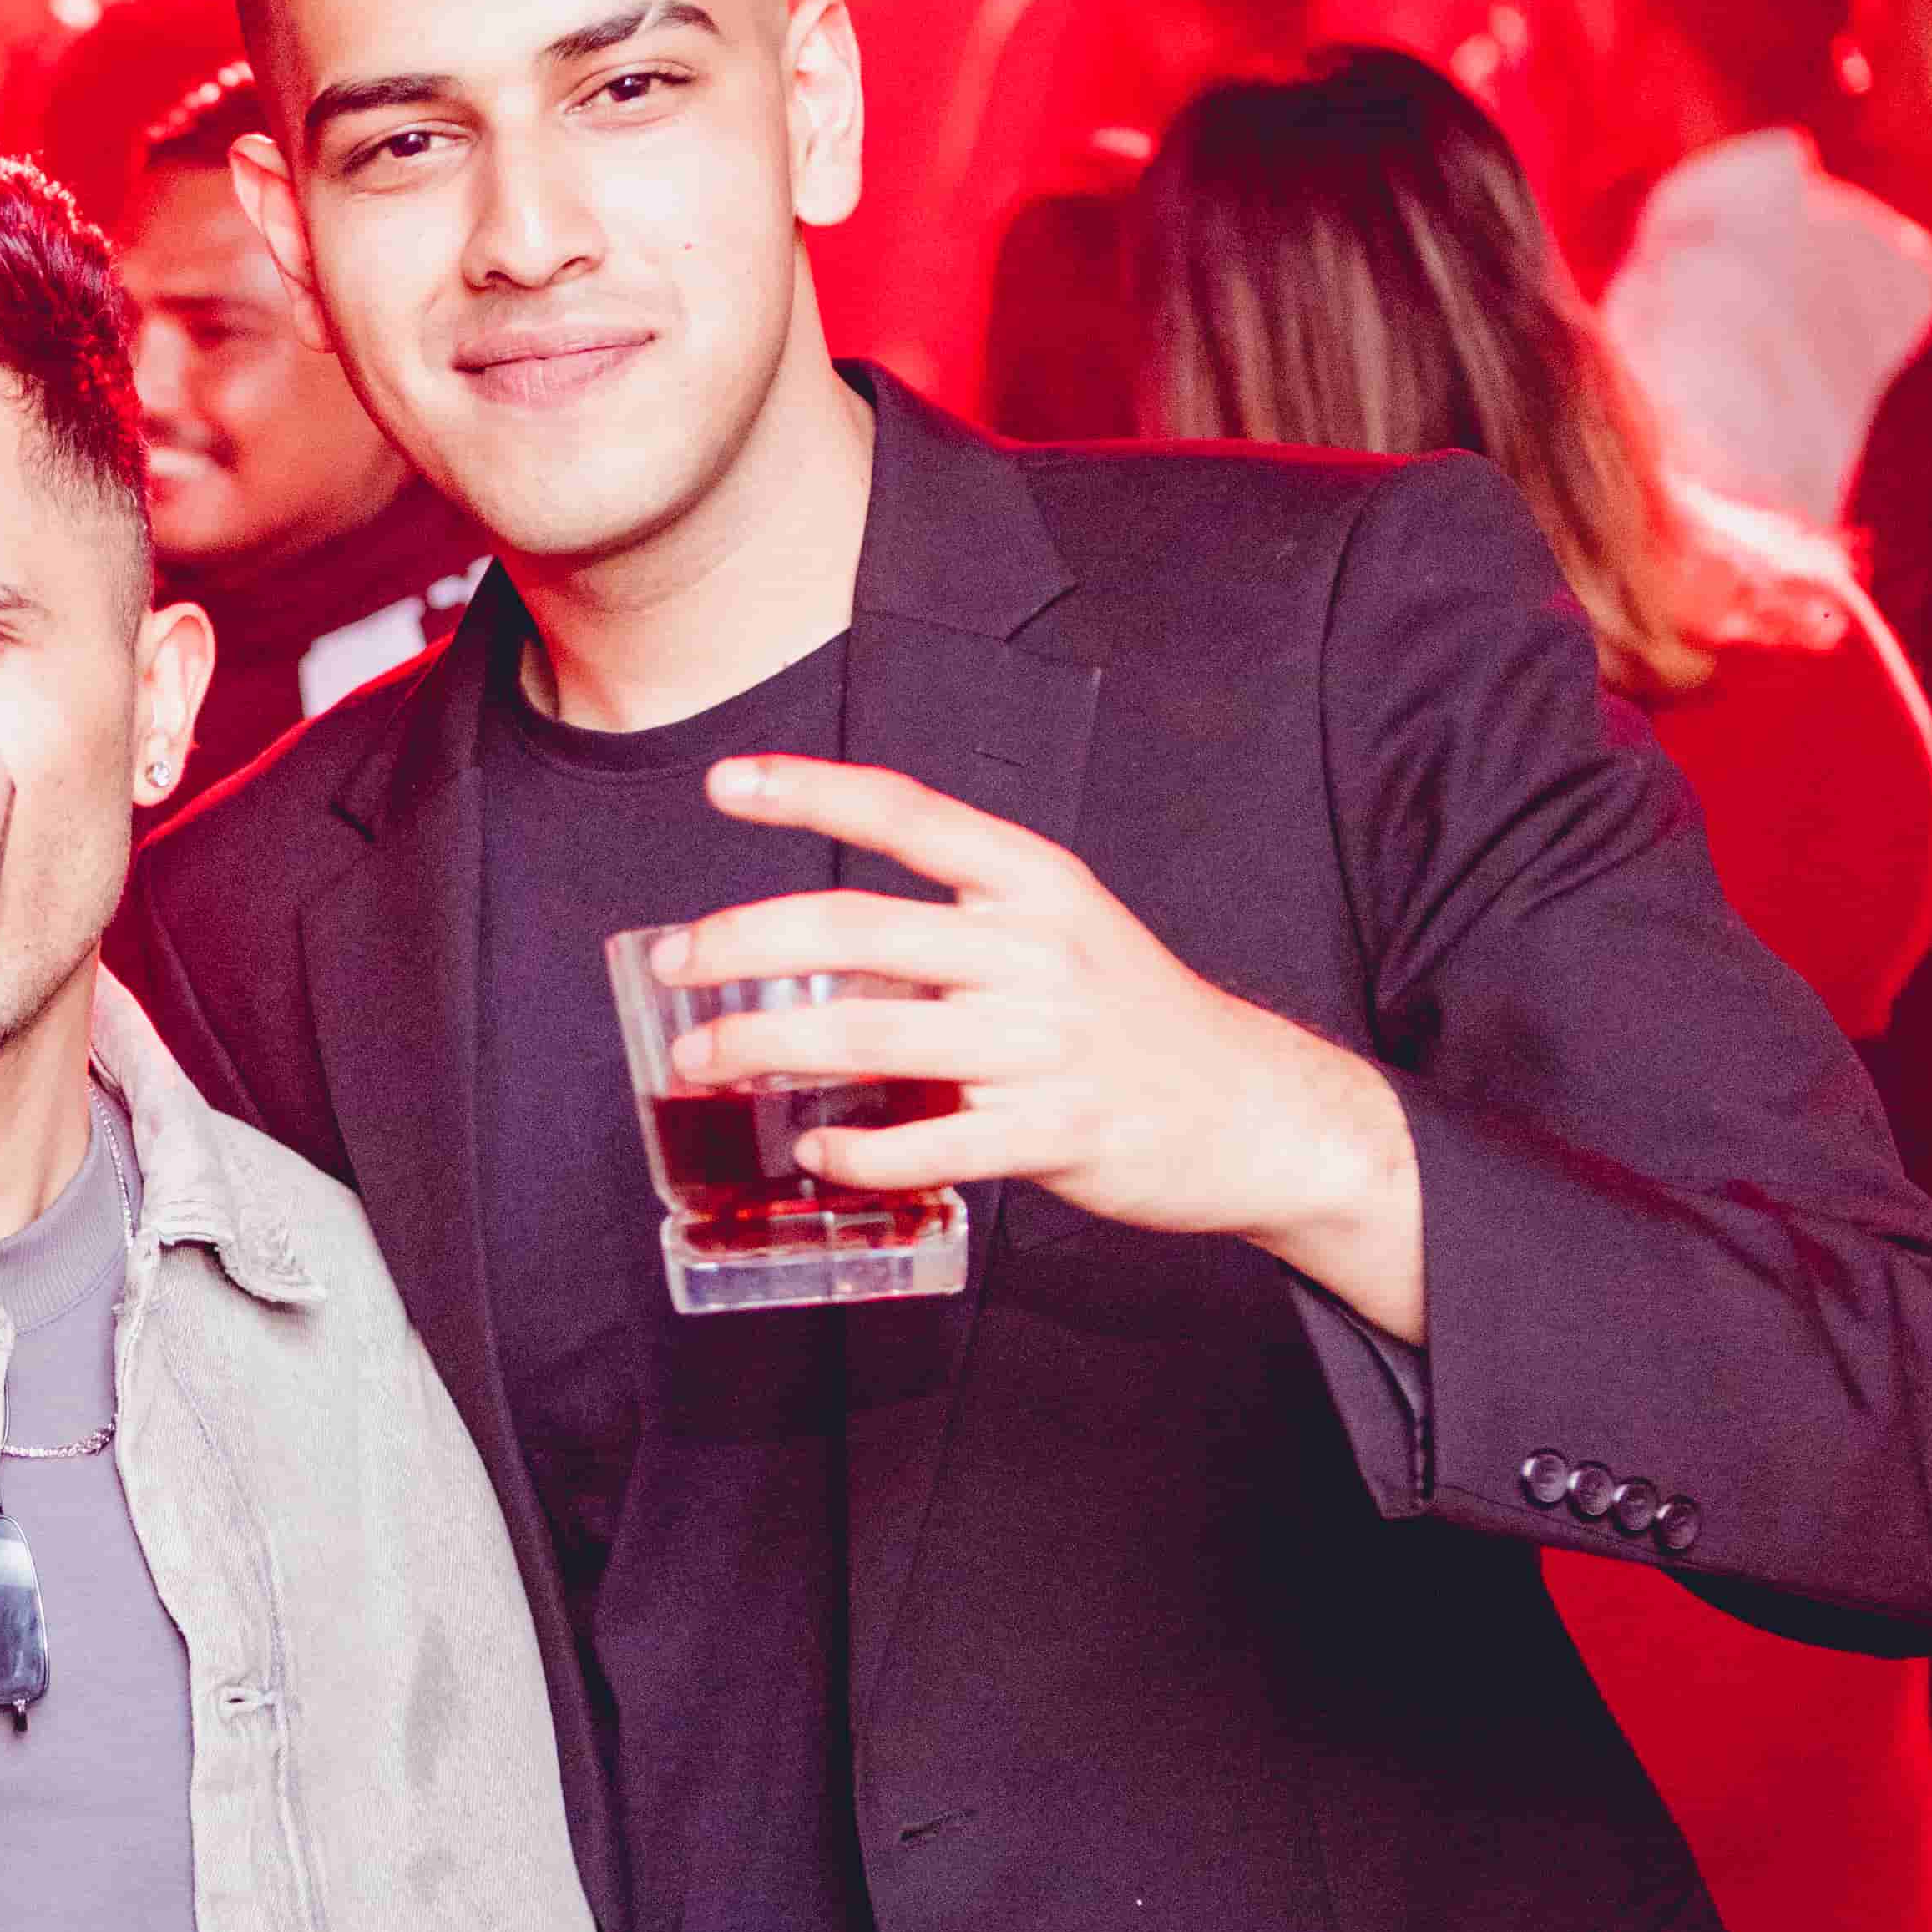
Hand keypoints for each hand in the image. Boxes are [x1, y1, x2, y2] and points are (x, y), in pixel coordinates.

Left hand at [654, 753, 1425, 1338]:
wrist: (1258, 1109)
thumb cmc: (1136, 1020)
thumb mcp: (1064, 933)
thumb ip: (957, 928)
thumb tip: (820, 949)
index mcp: (1036, 884)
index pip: (907, 813)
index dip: (808, 792)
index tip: (723, 782)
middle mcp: (1036, 951)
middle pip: (857, 931)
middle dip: (743, 944)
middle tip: (673, 962)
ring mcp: (1045, 1045)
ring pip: (870, 1038)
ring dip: (765, 1050)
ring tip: (702, 1059)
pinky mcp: (1054, 1131)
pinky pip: (929, 1144)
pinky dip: (858, 1149)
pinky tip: (818, 1148)